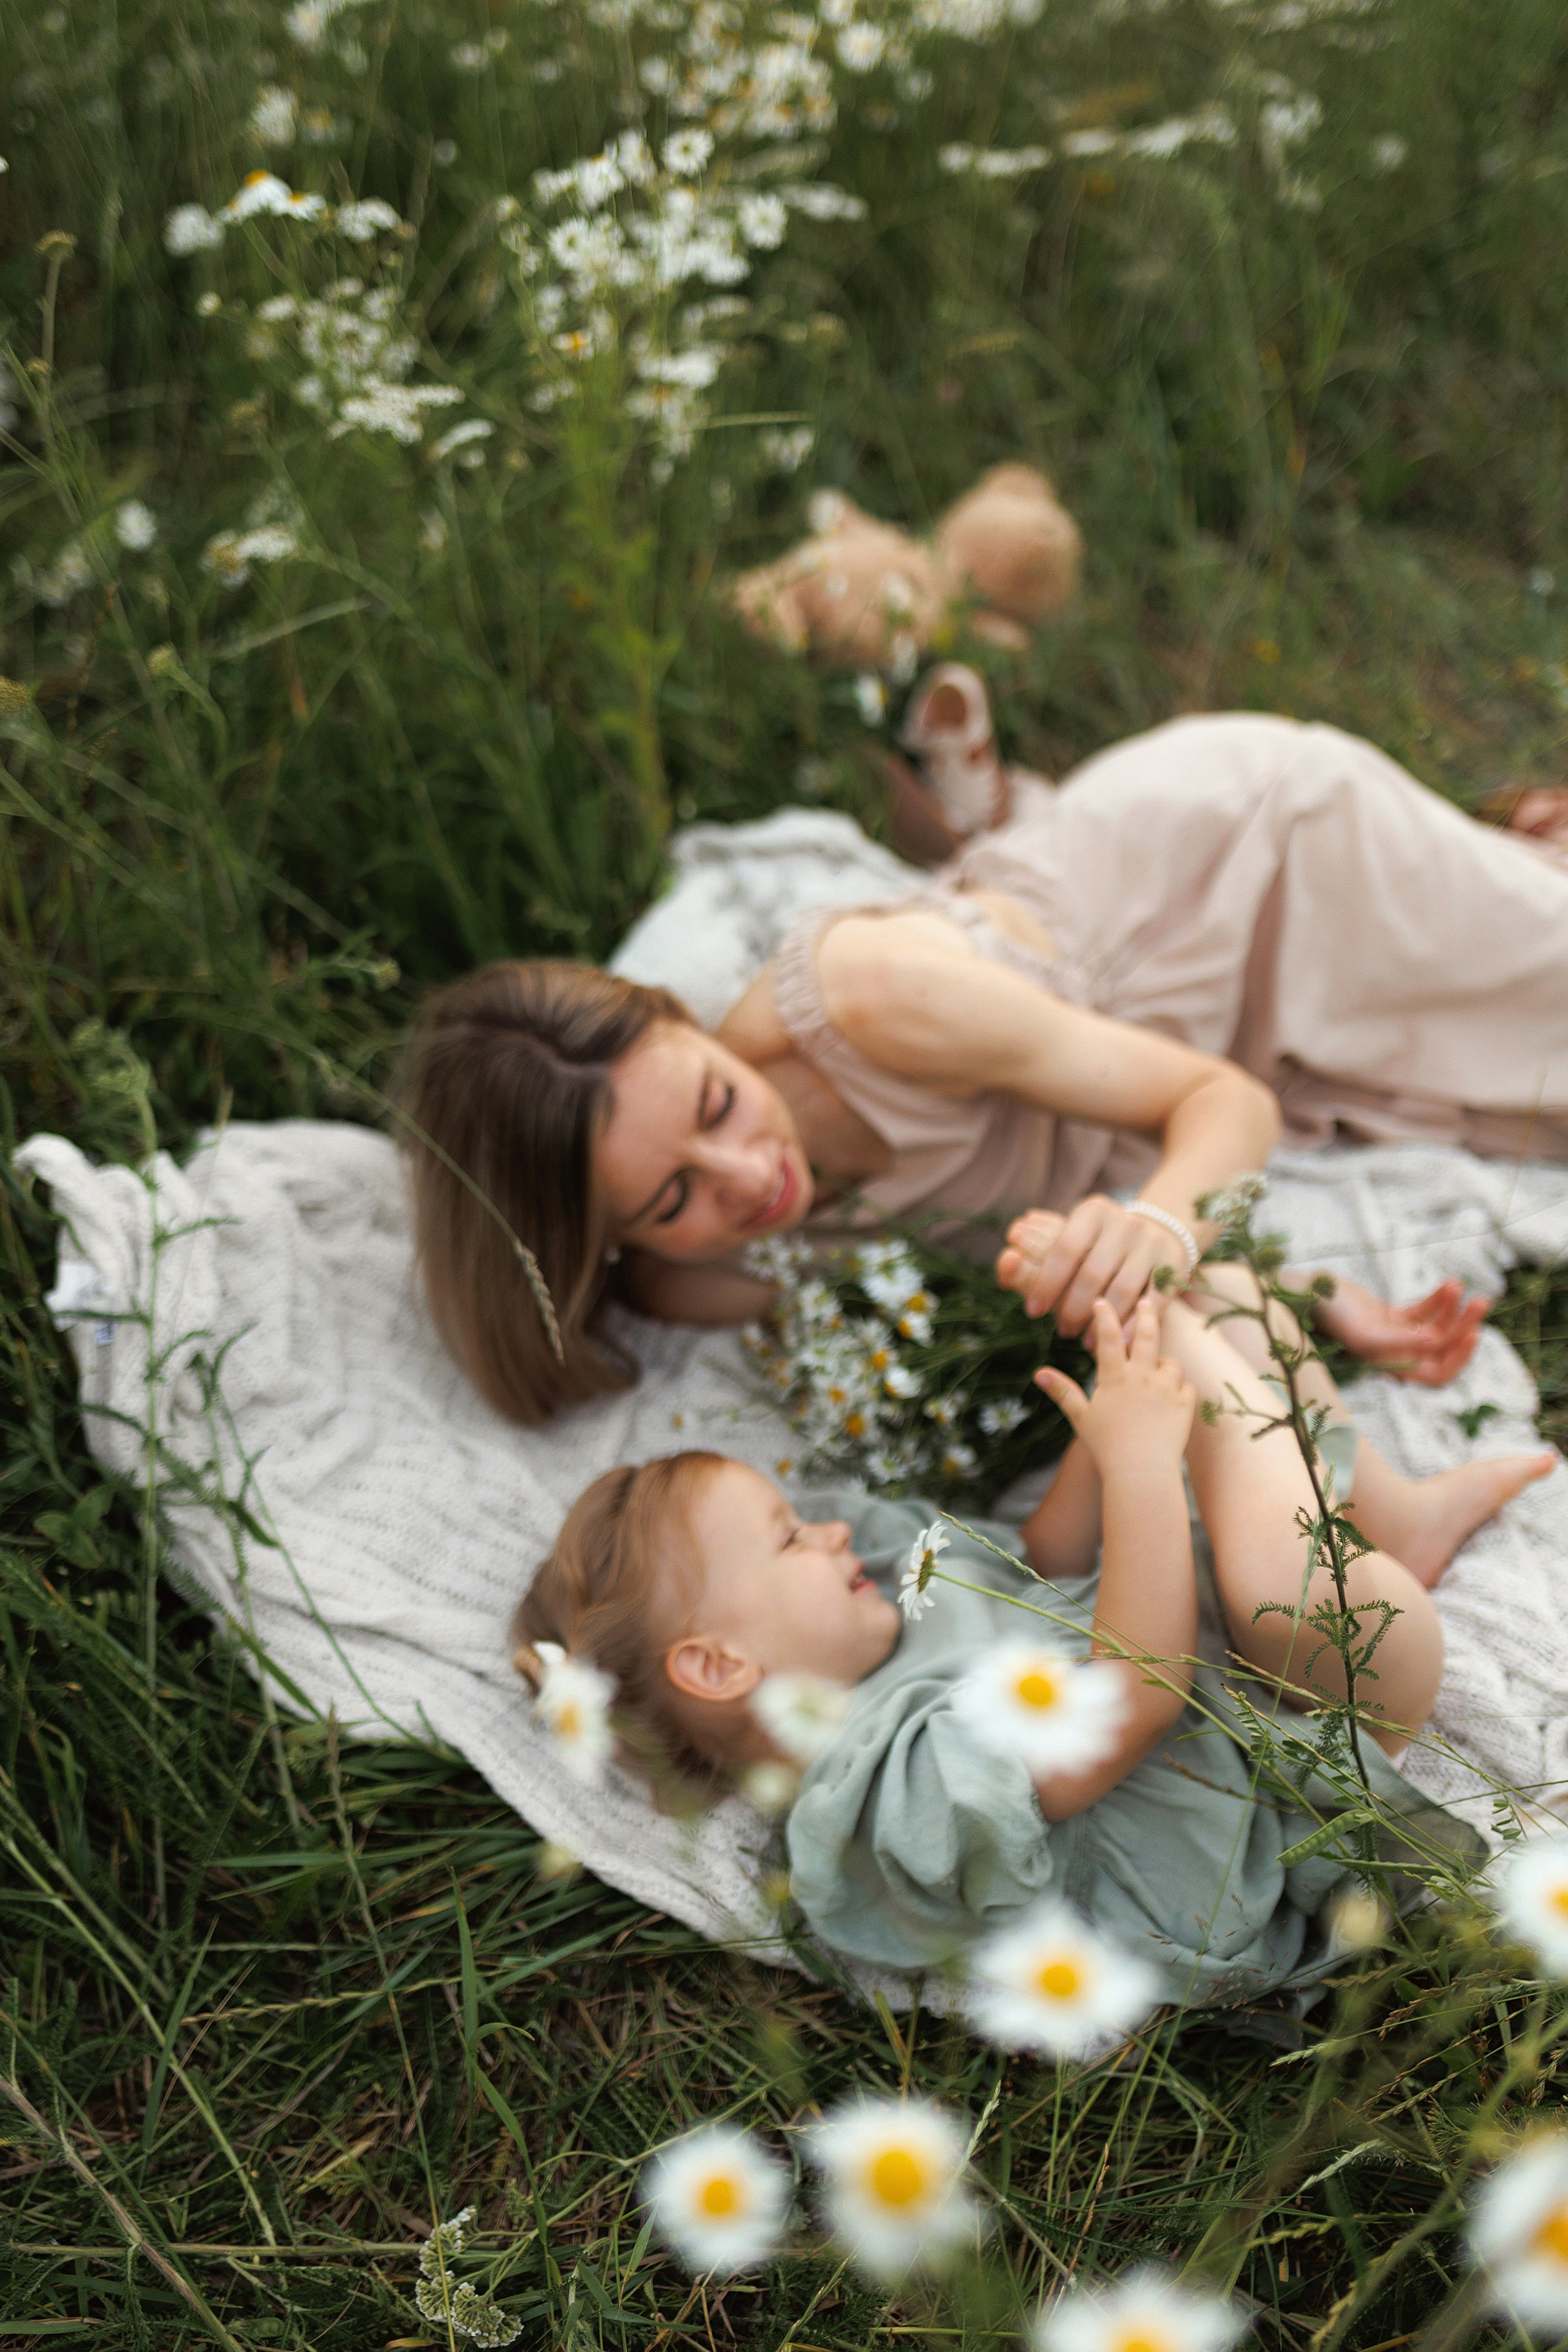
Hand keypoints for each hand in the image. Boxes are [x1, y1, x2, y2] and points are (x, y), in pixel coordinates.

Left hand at [995, 1198, 1181, 1334]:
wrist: (1160, 1230)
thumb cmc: (1099, 1243)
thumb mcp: (1072, 1237)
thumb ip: (1036, 1251)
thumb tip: (1006, 1260)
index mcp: (1093, 1211)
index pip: (1064, 1248)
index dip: (1045, 1282)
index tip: (1032, 1310)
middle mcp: (1125, 1222)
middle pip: (1092, 1274)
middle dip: (1072, 1308)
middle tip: (1061, 1329)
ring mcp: (1152, 1243)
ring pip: (1122, 1291)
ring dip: (1101, 1323)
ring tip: (1084, 1341)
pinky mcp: (1175, 1264)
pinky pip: (1153, 1302)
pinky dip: (1133, 1325)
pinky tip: (1119, 1343)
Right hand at [1034, 1296, 1194, 1475]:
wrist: (1141, 1472)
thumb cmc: (1106, 1448)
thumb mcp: (1080, 1418)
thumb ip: (1063, 1392)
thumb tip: (1039, 1373)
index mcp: (1114, 1377)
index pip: (1107, 1336)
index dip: (1104, 1315)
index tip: (1102, 1301)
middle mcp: (1142, 1376)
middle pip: (1146, 1335)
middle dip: (1146, 1313)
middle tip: (1147, 1300)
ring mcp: (1166, 1388)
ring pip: (1170, 1362)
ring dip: (1163, 1363)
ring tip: (1157, 1370)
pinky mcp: (1185, 1404)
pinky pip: (1185, 1386)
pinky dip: (1178, 1389)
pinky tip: (1171, 1399)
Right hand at [1311, 1274, 1487, 1386]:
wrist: (1302, 1293)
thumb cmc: (1326, 1318)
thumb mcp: (1364, 1333)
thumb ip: (1400, 1341)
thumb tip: (1437, 1341)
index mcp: (1390, 1369)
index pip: (1437, 1375)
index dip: (1459, 1358)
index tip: (1474, 1333)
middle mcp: (1396, 1356)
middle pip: (1443, 1349)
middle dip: (1464, 1326)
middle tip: (1481, 1301)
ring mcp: (1394, 1336)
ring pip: (1437, 1328)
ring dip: (1455, 1309)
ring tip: (1461, 1286)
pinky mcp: (1389, 1316)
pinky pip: (1424, 1311)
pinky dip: (1438, 1299)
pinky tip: (1448, 1283)